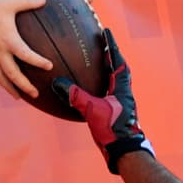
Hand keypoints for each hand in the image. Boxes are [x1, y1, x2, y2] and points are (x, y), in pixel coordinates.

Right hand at [0, 0, 51, 98]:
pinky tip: (4, 81)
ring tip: (19, 97)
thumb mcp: (10, 2)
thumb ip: (28, 2)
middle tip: (36, 93)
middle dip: (25, 86)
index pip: (26, 55)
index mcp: (9, 40)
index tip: (49, 67)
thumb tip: (44, 0)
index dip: (39, 62)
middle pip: (13, 75)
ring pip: (0, 78)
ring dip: (10, 89)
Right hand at [52, 28, 152, 173]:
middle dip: (111, 55)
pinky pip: (107, 93)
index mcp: (121, 87)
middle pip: (118, 68)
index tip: (106, 31)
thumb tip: (58, 82)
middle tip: (102, 44)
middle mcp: (123, 92)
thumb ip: (76, 96)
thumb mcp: (92, 110)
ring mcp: (120, 103)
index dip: (111, 45)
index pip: (117, 60)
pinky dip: (99, 86)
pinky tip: (89, 90)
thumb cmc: (113, 129)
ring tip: (96, 62)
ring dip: (107, 70)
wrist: (124, 151)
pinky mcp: (115, 112)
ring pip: (114, 81)